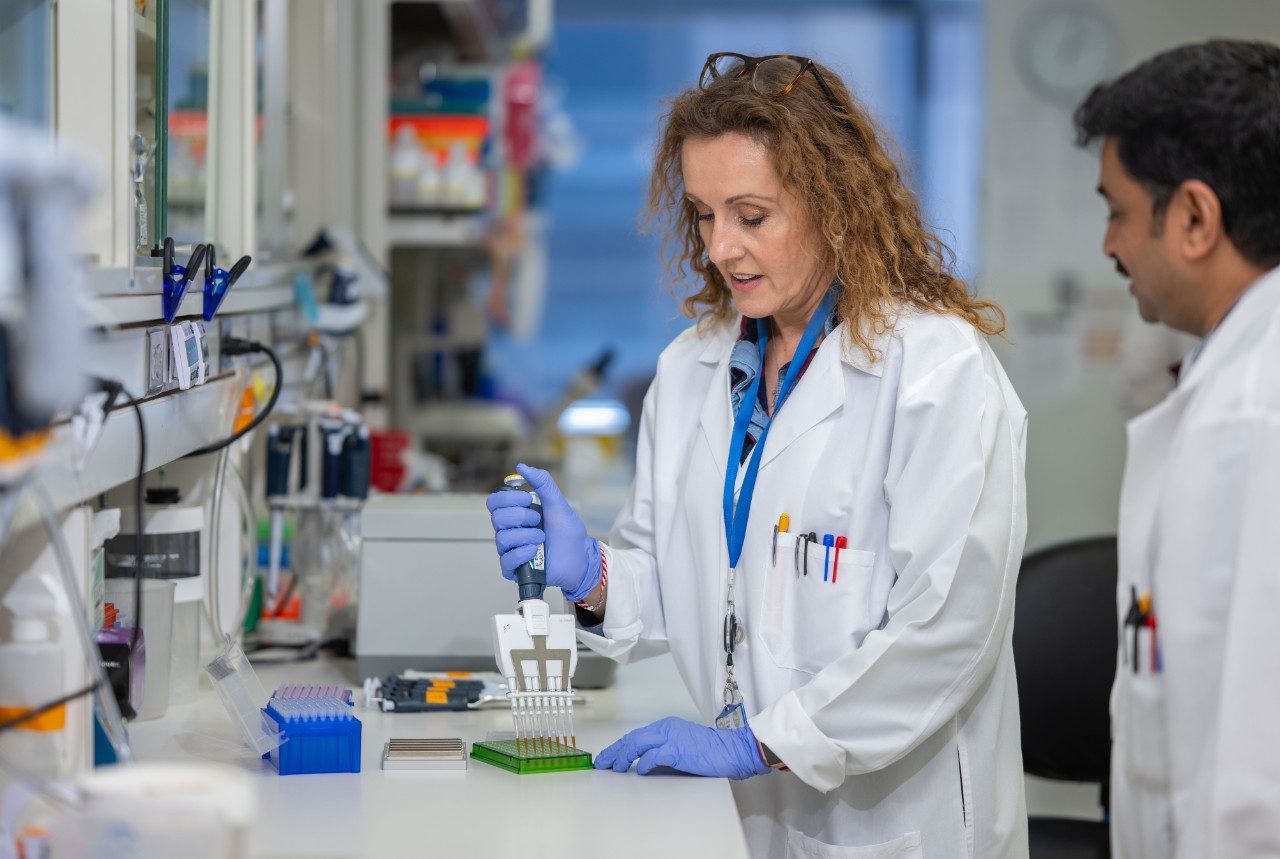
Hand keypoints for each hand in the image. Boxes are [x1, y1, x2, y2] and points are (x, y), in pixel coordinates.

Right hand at [485, 464, 600, 601]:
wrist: (579, 560)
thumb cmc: (568, 534)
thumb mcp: (558, 504)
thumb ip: (542, 483)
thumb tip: (522, 466)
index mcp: (516, 514)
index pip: (495, 502)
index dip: (509, 498)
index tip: (528, 499)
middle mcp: (510, 531)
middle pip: (496, 518)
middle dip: (521, 516)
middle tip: (538, 520)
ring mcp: (510, 550)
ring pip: (502, 538)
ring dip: (527, 535)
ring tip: (542, 538)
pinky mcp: (513, 569)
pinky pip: (507, 559)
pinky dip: (522, 553)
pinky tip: (535, 551)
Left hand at [594, 716, 770, 778]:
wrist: (733, 750)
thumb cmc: (711, 752)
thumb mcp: (681, 749)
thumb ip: (662, 755)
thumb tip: (644, 767)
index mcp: (666, 727)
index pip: (635, 736)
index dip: (619, 747)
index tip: (608, 757)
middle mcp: (665, 728)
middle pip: (632, 738)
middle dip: (614, 751)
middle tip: (602, 762)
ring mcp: (671, 737)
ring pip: (637, 744)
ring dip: (623, 757)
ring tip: (613, 767)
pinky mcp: (677, 749)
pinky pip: (654, 756)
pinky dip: (644, 764)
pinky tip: (639, 771)